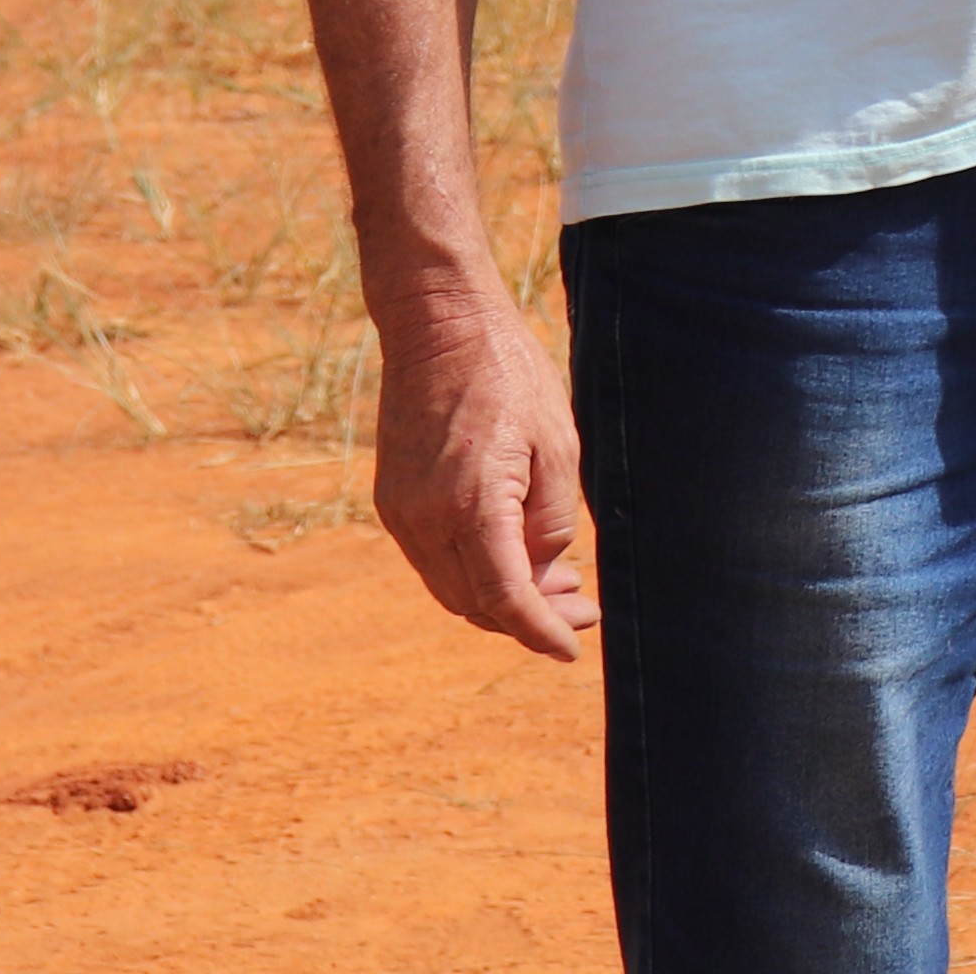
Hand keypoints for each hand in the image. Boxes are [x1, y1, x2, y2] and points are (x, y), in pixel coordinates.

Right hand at [370, 267, 595, 656]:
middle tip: (583, 612)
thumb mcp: (558, 444)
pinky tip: (516, 557)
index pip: (506, 599)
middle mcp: (425, 521)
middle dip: (530, 619)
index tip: (571, 649)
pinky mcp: (392, 500)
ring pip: (451, 587)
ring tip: (561, 588)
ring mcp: (401, 513)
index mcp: (471, 507)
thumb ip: (553, 518)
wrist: (438, 327)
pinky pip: (434, 559)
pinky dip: (474, 571)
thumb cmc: (509, 375)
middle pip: (475, 604)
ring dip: (502, 599)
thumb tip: (545, 571)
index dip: (541, 631)